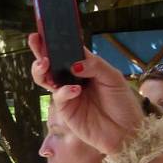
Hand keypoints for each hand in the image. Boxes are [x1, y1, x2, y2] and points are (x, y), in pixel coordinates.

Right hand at [29, 33, 143, 153]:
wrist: (127, 132)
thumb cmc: (123, 104)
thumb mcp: (114, 78)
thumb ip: (95, 66)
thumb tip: (74, 63)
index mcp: (86, 68)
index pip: (69, 50)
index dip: (58, 40)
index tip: (48, 29)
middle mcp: (73, 80)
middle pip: (52, 63)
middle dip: (40, 51)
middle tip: (35, 40)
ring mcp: (68, 95)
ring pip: (47, 79)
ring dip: (42, 70)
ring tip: (44, 63)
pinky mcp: (66, 111)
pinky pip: (58, 97)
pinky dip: (64, 92)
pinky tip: (74, 90)